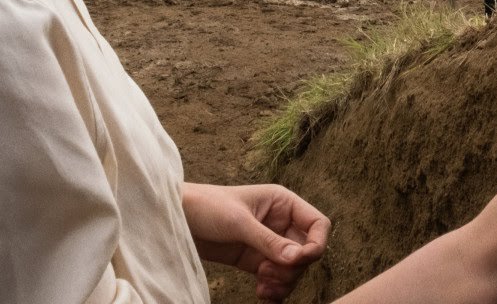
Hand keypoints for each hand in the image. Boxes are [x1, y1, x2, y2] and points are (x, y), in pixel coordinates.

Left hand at [182, 182, 329, 302]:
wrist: (179, 219)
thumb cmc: (207, 207)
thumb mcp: (238, 222)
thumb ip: (268, 241)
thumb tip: (296, 259)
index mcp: (283, 203)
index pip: (317, 225)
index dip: (316, 244)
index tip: (298, 259)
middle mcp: (281, 223)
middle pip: (306, 252)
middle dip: (293, 268)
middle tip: (268, 272)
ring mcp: (269, 243)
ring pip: (293, 269)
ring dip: (283, 282)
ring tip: (263, 285)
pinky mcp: (256, 261)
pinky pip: (276, 279)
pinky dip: (274, 290)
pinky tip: (262, 294)